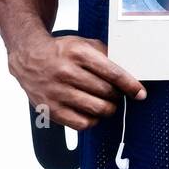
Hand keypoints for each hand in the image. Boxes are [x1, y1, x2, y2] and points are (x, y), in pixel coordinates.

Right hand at [8, 34, 144, 130]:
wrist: (29, 57)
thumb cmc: (60, 51)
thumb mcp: (83, 44)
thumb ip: (106, 55)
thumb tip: (129, 73)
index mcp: (78, 54)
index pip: (112, 73)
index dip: (130, 85)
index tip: (140, 93)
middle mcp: (67, 72)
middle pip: (106, 92)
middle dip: (117, 95)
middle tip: (116, 94)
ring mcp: (57, 92)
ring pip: (97, 109)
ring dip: (108, 108)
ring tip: (106, 103)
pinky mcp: (51, 109)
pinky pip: (82, 124)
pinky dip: (92, 120)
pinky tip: (91, 112)